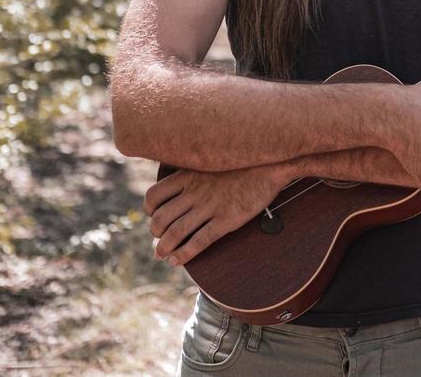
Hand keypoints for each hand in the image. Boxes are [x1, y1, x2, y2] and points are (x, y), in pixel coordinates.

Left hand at [143, 165, 288, 265]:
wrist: (270, 164)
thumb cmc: (240, 162)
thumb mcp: (210, 160)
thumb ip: (192, 171)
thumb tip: (177, 184)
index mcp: (188, 175)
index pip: (154, 196)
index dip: (149, 211)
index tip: (153, 217)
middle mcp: (195, 191)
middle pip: (161, 218)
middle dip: (155, 234)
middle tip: (158, 240)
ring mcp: (211, 206)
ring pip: (176, 233)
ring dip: (164, 248)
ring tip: (162, 255)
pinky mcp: (227, 220)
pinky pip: (199, 241)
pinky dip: (184, 255)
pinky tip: (178, 261)